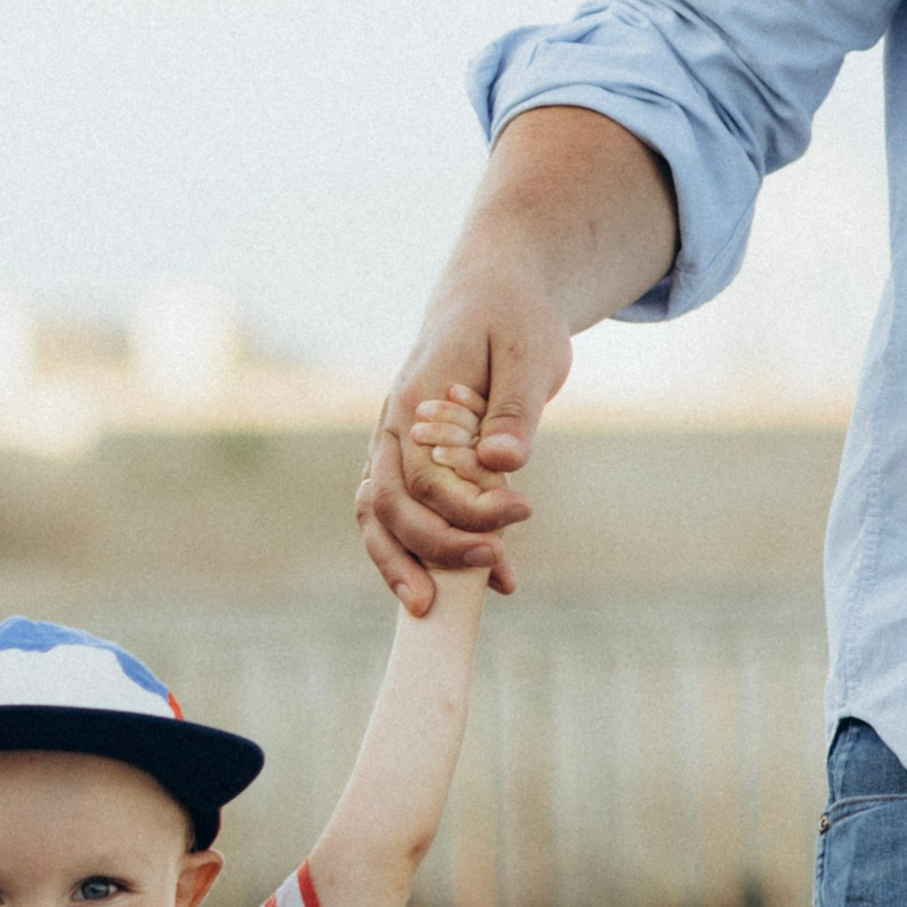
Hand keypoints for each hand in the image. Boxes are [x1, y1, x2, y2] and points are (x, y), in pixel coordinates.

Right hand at [355, 256, 565, 612]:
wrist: (491, 295)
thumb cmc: (514, 319)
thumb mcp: (530, 353)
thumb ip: (514, 410)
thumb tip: (500, 462)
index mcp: (416, 398)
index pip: (425, 474)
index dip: (470, 506)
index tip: (523, 511)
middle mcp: (391, 427)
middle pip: (388, 504)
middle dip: (435, 547)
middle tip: (495, 571)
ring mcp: (391, 447)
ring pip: (376, 517)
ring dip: (400, 564)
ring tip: (432, 611)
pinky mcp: (406, 462)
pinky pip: (395, 516)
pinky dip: (417, 552)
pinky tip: (461, 585)